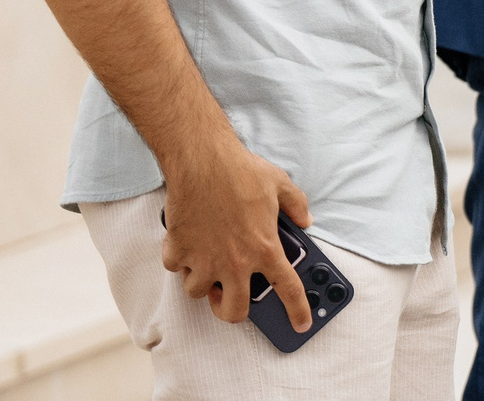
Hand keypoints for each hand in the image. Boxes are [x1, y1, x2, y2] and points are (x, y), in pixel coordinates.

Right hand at [159, 133, 313, 329]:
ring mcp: (204, 260)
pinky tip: (188, 241)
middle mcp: (235, 262)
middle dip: (230, 310)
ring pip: (198, 292)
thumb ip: (297, 205)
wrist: (202, 159)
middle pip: (233, 311)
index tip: (301, 325)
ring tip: (207, 260)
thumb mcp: (280, 184)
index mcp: (264, 249)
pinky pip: (177, 269)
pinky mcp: (179, 252)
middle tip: (228, 295)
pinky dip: (181, 260)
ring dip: (202, 281)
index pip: (287, 289)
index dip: (298, 311)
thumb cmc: (241, 170)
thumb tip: (306, 219)